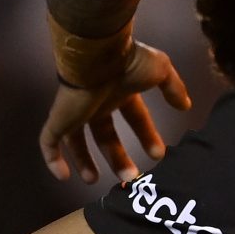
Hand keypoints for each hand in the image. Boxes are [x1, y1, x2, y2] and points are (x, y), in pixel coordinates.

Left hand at [39, 29, 191, 185]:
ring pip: (75, 140)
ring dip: (84, 160)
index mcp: (120, 92)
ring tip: (91, 181)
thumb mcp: (162, 71)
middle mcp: (97, 102)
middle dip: (117, 156)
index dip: (146, 136)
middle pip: (104, 134)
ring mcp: (76, 111)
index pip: (134, 118)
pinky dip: (53, 158)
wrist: (97, 52)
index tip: (158, 155)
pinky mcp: (59, 118)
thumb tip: (185, 106)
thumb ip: (174, 88)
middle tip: (131, 177)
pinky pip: (49, 141)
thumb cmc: (129, 60)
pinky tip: (62, 176)